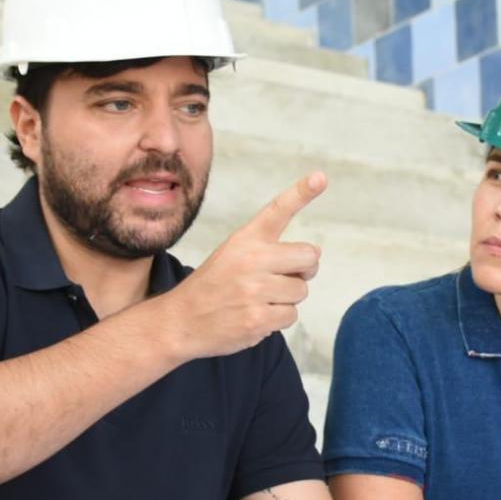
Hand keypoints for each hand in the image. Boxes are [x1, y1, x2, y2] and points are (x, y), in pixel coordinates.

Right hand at [159, 172, 325, 359]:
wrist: (180, 321)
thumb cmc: (214, 286)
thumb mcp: (232, 254)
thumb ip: (269, 251)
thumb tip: (313, 257)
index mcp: (245, 239)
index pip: (278, 210)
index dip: (301, 192)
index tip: (319, 177)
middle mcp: (251, 259)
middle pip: (309, 257)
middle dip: (303, 270)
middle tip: (282, 277)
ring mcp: (255, 290)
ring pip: (301, 290)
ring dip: (287, 298)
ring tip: (257, 300)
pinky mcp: (258, 318)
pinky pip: (291, 316)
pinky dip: (278, 319)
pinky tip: (254, 316)